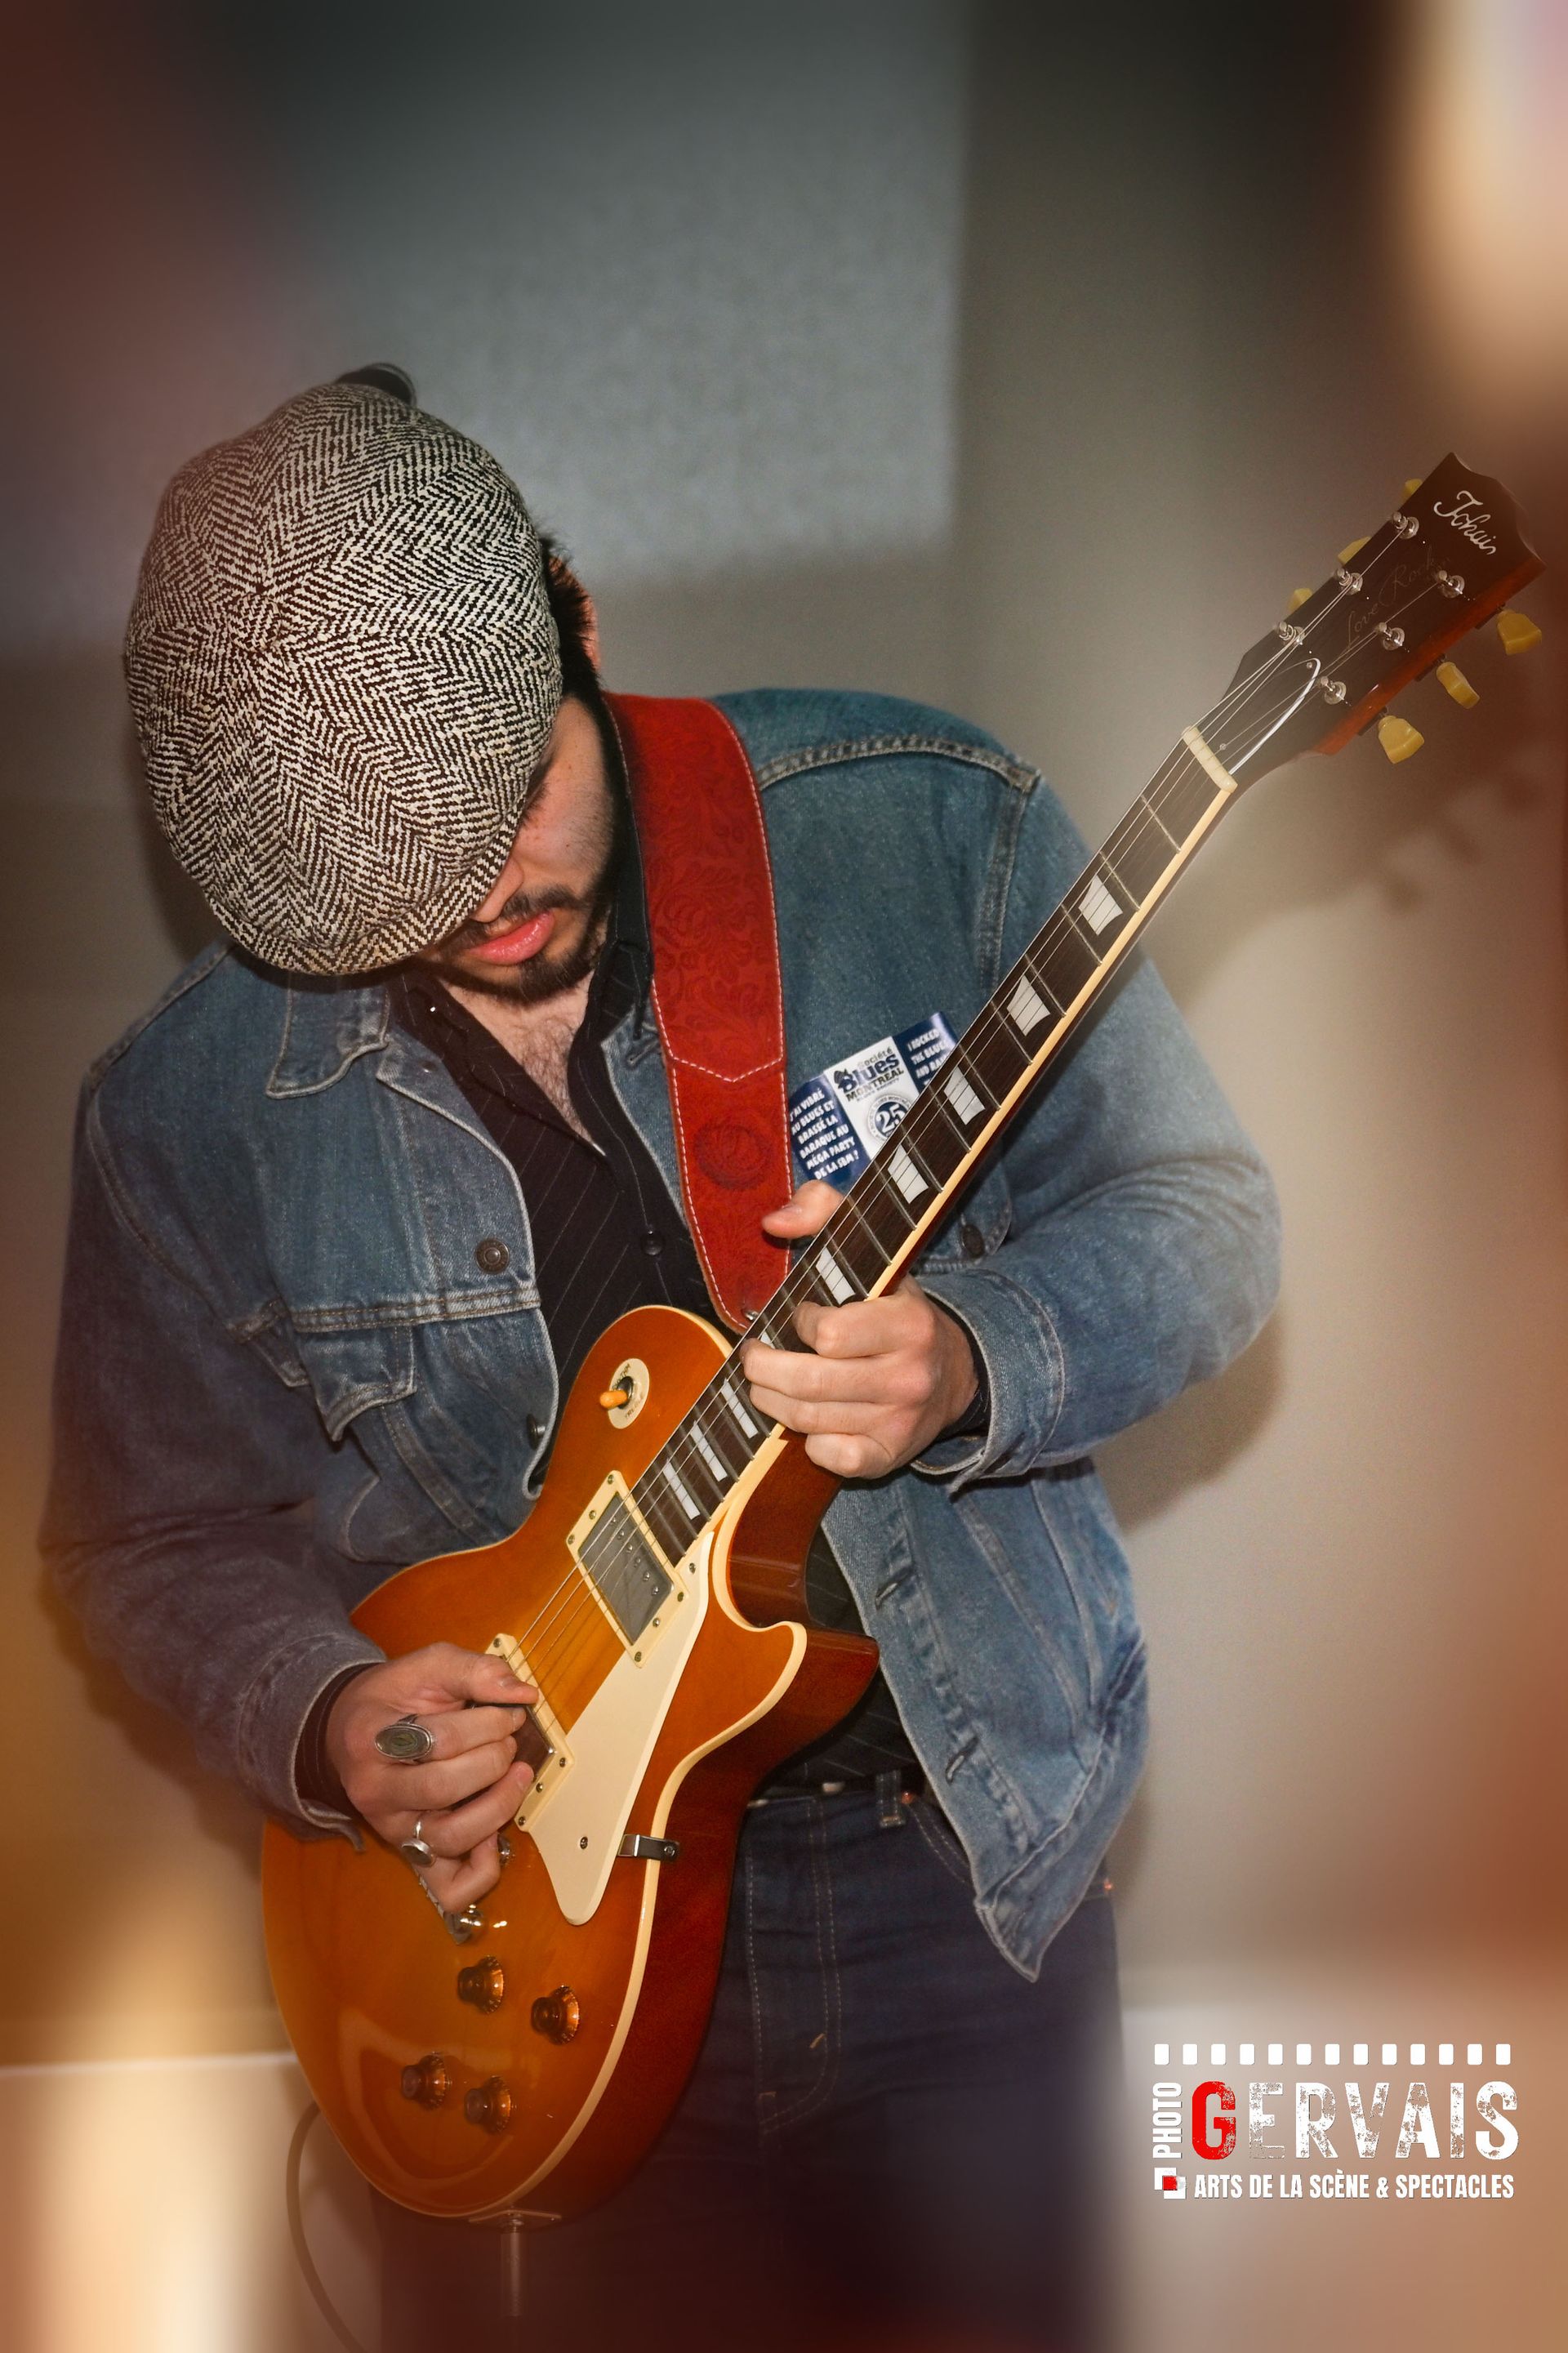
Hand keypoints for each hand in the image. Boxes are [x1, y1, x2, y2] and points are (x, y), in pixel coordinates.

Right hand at [325, 1644, 537, 1913]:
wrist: (352, 1731)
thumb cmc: (395, 1698)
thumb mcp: (429, 1666)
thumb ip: (475, 1670)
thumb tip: (522, 1693)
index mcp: (371, 1740)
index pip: (437, 1740)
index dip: (488, 1723)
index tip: (510, 1711)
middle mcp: (375, 1792)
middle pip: (444, 1787)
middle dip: (493, 1759)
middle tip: (509, 1740)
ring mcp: (393, 1829)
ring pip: (450, 1837)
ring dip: (498, 1807)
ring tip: (516, 1777)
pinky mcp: (413, 1854)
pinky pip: (449, 1888)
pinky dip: (482, 1870)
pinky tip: (496, 1835)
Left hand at [741, 1180, 980, 1477]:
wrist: (954, 1374)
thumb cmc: (893, 1307)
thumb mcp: (872, 1248)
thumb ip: (824, 1208)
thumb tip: (774, 1221)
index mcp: (908, 1323)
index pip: (828, 1333)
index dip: (800, 1322)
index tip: (801, 1315)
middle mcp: (909, 1376)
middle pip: (809, 1383)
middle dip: (763, 1370)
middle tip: (752, 1357)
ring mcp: (900, 1421)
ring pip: (810, 1420)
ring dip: (772, 1401)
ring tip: (765, 1383)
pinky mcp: (889, 1455)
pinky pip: (831, 1458)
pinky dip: (809, 1441)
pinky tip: (809, 1421)